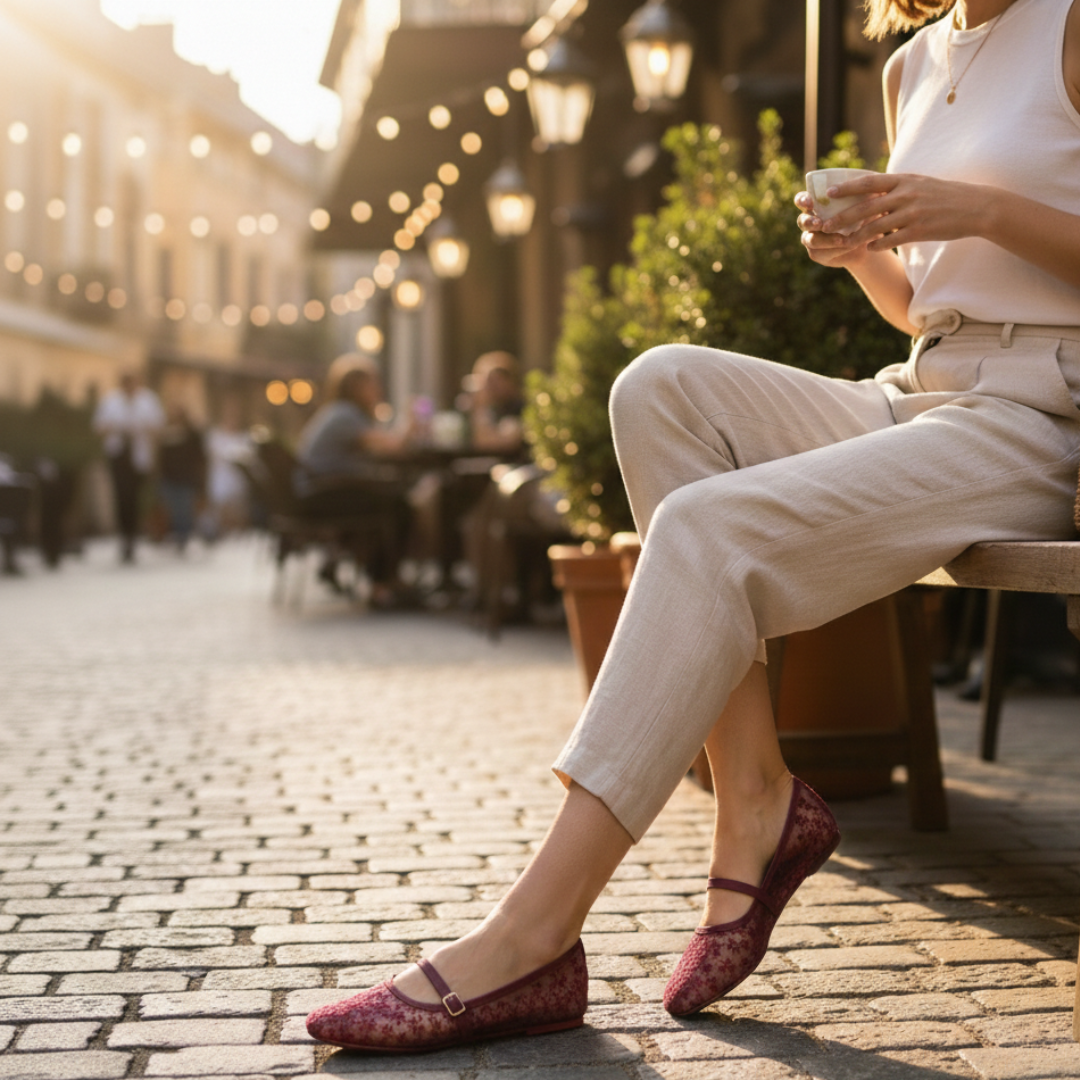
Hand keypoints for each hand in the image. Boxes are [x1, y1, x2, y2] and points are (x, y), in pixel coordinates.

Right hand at [795, 190, 875, 268]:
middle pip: (802, 221)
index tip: (810, 202)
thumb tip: (863, 188)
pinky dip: (834, 249)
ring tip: (841, 239)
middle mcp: (810, 221)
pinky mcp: (816, 253)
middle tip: (819, 223)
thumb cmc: (867, 214)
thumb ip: (859, 196)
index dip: (802, 200)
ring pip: (810, 239)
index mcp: (816, 205)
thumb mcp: (865, 202)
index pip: (801, 200)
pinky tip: (848, 246)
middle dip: (809, 222)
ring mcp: (811, 238)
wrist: (870, 239)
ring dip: (825, 239)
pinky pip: (819, 252)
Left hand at [815, 172, 989, 252]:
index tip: (828, 193)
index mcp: (903, 180)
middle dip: (842, 217)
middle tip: (824, 225)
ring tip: (843, 242)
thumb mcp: (919, 184)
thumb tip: (870, 190)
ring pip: (875, 226)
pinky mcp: (920, 230)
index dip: (846, 188)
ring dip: (856, 236)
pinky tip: (870, 248)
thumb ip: (895, 187)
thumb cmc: (943, 195)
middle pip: (866, 206)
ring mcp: (912, 213)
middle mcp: (906, 194)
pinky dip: (877, 245)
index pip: (868, 182)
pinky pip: (891, 240)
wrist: (975, 207)